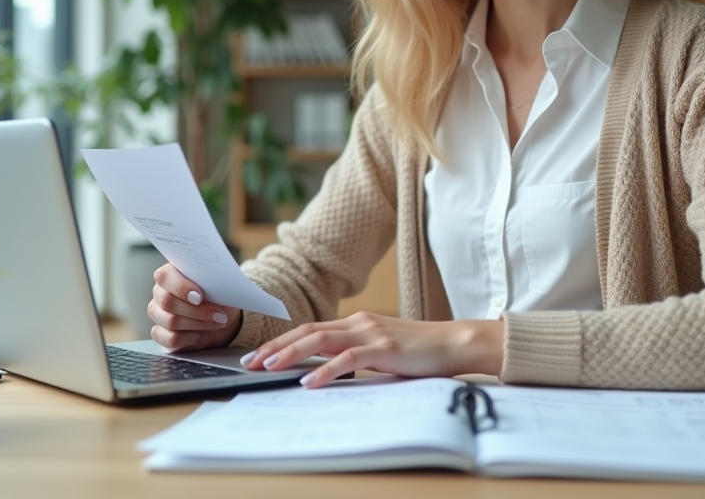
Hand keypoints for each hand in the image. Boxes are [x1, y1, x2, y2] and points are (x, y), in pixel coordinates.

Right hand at [148, 263, 241, 350]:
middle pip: (167, 302)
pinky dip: (189, 338)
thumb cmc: (219, 296)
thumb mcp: (220, 285)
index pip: (165, 276)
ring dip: (198, 324)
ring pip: (170, 321)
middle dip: (197, 310)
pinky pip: (169, 339)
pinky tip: (201, 334)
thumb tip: (214, 281)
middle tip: (218, 314)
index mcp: (171, 273)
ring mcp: (158, 313)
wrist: (222, 317)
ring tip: (216, 322)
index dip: (181, 287)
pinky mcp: (160, 333)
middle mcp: (160, 292)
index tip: (200, 296)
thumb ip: (212, 279)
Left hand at [240, 312, 504, 387]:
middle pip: (307, 331)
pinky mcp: (384, 348)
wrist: (454, 343)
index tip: (259, 355)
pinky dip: (325, 370)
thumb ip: (355, 356)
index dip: (282, 341)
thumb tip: (325, 373)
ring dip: (291, 354)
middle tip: (250, 362)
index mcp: (356, 323)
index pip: (310, 329)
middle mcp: (359, 323)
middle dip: (276, 346)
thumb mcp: (381, 351)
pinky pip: (348, 359)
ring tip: (269, 367)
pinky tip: (309, 381)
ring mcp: (371, 333)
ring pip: (321, 340)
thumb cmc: (420, 352)